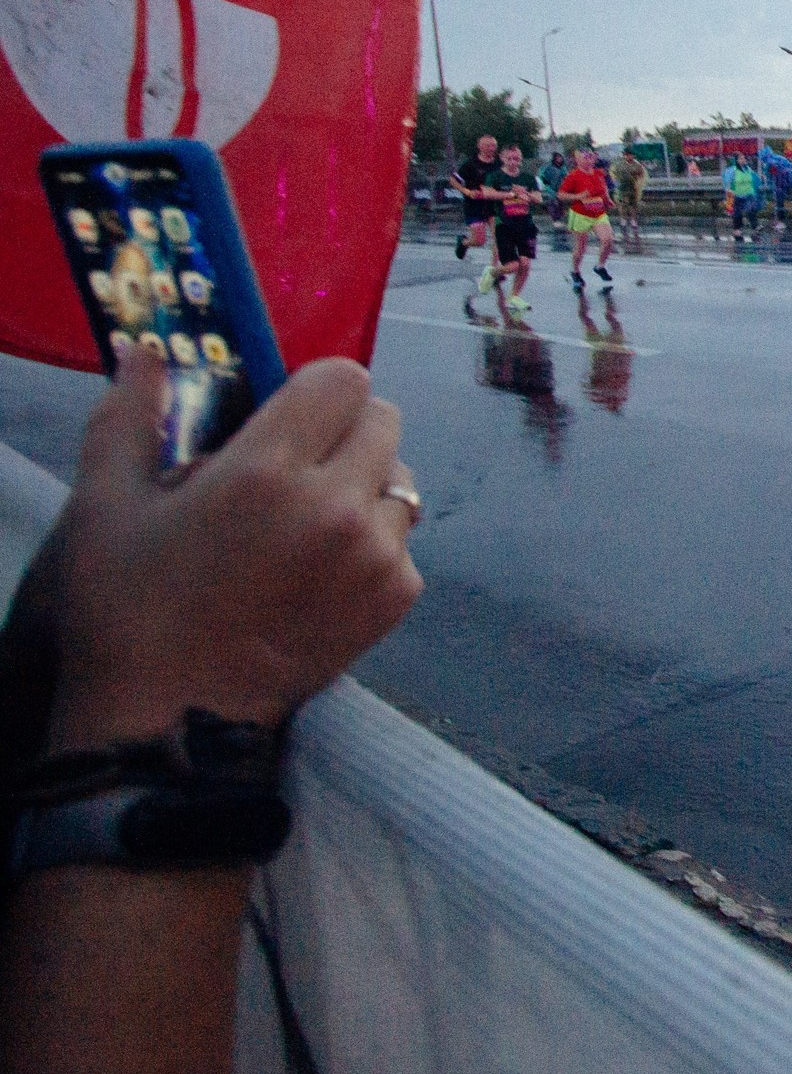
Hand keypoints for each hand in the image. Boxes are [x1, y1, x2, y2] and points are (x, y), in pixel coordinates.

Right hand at [41, 351, 422, 749]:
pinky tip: (318, 572)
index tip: (283, 417)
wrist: (167, 722)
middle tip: (294, 468)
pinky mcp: (396, 597)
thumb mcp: (104, 505)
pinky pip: (404, 539)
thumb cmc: (126, 610)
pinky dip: (374, 543)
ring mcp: (375, 553)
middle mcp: (335, 505)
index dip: (313, 390)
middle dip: (342, 431)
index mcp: (265, 470)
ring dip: (364, 486)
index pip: (342, 378)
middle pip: (383, 418)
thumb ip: (128, 415)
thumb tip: (142, 351)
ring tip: (305, 525)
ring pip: (401, 478)